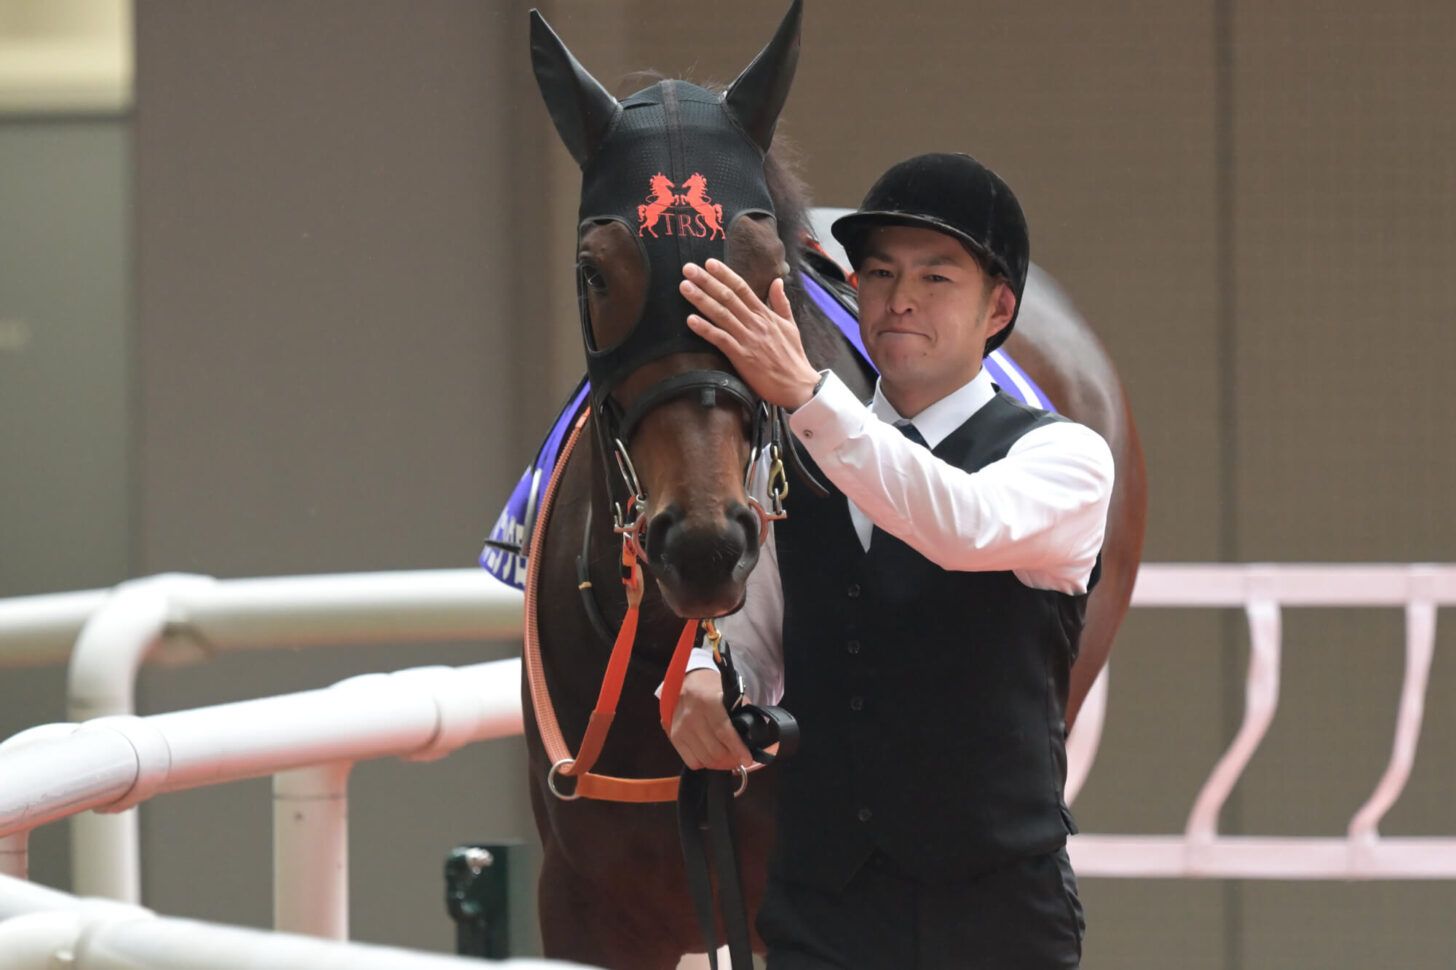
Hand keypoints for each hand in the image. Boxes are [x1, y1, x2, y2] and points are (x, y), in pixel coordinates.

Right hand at [668, 668, 754, 771]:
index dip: (737, 749)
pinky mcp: (675, 737)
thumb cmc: (712, 691)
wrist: (687, 683)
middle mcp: (692, 716)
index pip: (724, 732)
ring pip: (705, 759)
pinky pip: (692, 762)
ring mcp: (681, 728)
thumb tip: (750, 740)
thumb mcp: (730, 695)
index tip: (747, 760)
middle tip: (740, 759)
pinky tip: (711, 756)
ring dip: (720, 764)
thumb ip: (742, 714)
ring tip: (729, 759)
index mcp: (708, 702)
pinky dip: (705, 763)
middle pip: (715, 750)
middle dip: (731, 759)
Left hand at [680, 259, 822, 409]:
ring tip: (685, 287)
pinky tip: (690, 320)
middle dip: (706, 281)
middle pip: (727, 297)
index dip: (724, 274)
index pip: (742, 288)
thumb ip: (781, 302)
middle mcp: (755, 323)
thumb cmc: (793, 357)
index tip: (709, 263)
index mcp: (765, 315)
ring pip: (721, 314)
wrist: (798, 385)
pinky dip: (705, 329)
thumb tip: (778, 281)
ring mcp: (747, 339)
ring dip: (701, 299)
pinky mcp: (742, 356)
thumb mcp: (791, 325)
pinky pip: (721, 339)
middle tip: (687, 268)